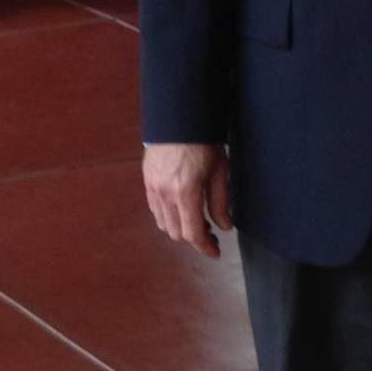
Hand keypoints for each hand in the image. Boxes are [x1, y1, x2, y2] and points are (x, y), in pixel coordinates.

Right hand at [144, 142, 231, 258]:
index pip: (192, 233)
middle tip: (210, 235)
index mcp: (186, 192)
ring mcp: (153, 189)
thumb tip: (224, 226)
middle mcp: (166, 194)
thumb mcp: (220, 171)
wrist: (179, 119)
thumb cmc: (203, 143)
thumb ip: (220, 202)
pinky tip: (181, 211)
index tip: (215, 252)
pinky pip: (155, 211)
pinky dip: (168, 218)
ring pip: (164, 225)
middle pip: (176, 233)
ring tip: (196, 222)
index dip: (205, 247)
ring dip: (180, 230)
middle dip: (194, 239)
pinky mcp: (147, 182)